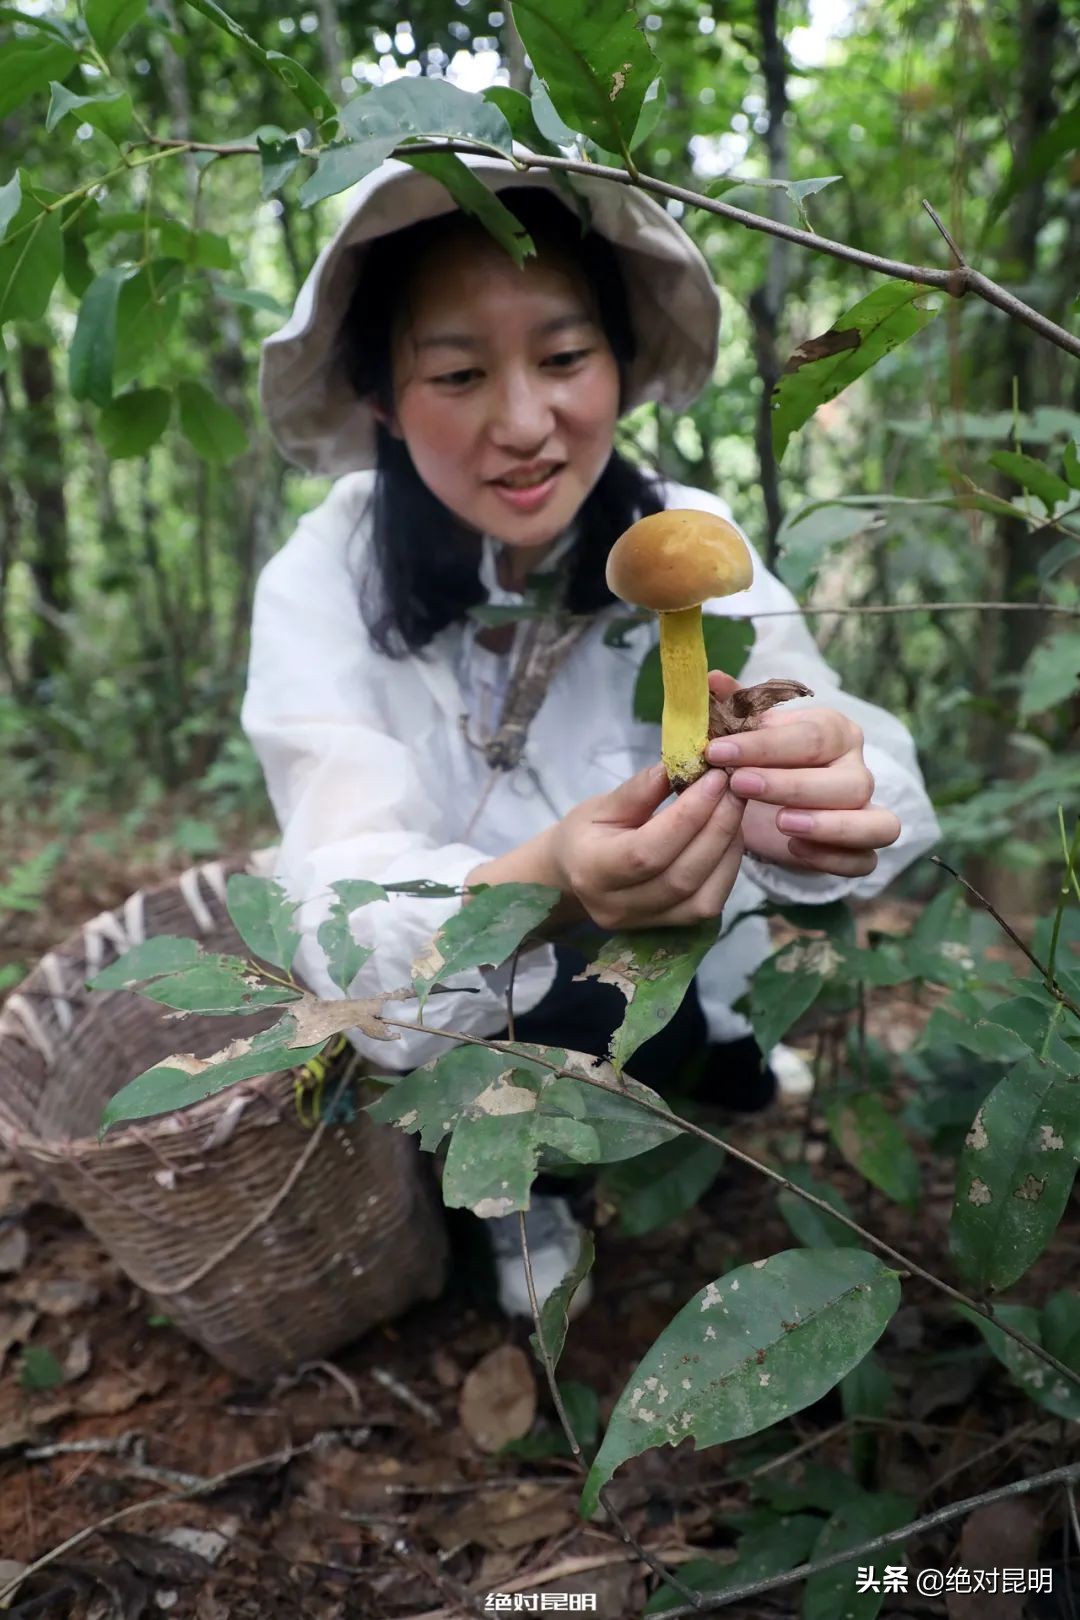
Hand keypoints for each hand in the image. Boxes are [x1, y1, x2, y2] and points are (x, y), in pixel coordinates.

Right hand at [550, 760, 745, 929]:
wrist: (573, 877)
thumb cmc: (586, 834)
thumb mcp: (602, 805)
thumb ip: (640, 790)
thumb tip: (681, 766)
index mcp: (592, 871)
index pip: (647, 851)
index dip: (688, 816)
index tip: (714, 780)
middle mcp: (617, 906)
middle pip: (681, 876)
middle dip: (717, 828)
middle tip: (735, 789)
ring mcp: (645, 923)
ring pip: (702, 897)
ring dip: (727, 849)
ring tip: (735, 809)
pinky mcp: (669, 928)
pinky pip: (709, 905)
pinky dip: (728, 869)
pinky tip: (730, 838)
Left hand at [706, 671, 899, 877]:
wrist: (768, 807)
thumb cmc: (760, 761)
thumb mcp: (743, 733)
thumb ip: (731, 707)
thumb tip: (711, 678)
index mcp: (834, 732)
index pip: (810, 737)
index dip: (763, 746)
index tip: (716, 752)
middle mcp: (857, 769)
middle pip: (846, 781)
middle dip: (790, 785)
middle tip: (738, 785)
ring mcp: (866, 811)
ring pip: (873, 823)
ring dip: (828, 825)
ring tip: (781, 822)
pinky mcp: (863, 849)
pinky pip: (865, 861)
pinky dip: (834, 859)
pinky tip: (794, 851)